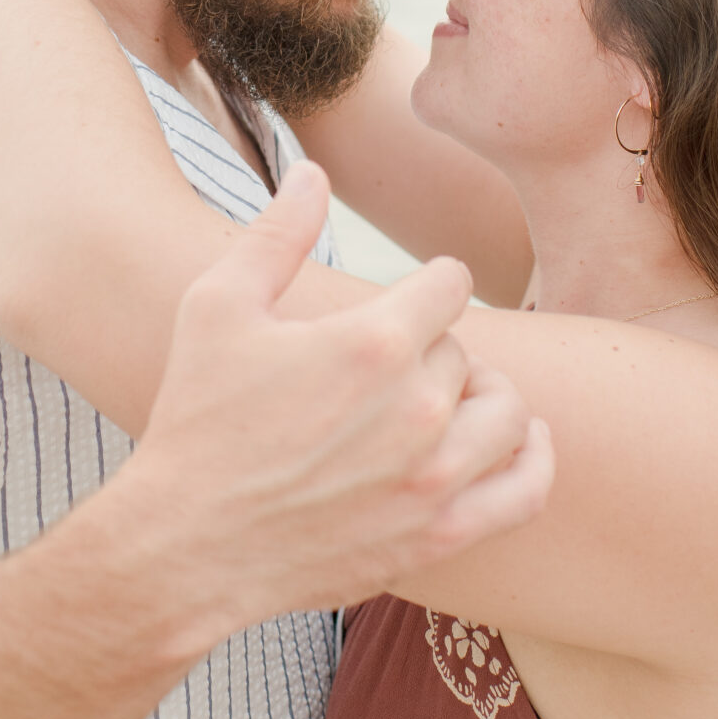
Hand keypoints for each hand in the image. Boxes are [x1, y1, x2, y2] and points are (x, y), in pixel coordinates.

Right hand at [131, 161, 551, 630]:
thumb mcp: (218, 308)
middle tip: (383, 371)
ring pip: (506, 410)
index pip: (450, 285)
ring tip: (438, 402)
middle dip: (430, 350)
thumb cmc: (196, 421)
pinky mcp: (440, 533)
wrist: (183, 545)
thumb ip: (277, 235)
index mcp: (372, 343)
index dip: (428, 285)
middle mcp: (417, 408)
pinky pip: (527, 489)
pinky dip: (534, 459)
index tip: (410, 299)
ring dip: (479, 398)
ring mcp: (434, 477)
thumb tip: (314, 172)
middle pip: (465, 350)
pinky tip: (518, 441)